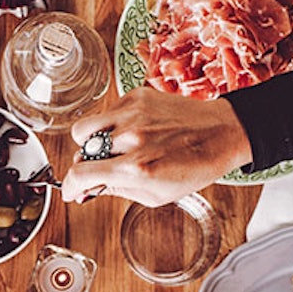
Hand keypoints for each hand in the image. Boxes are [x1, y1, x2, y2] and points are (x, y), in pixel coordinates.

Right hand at [62, 88, 251, 206]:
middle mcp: (131, 138)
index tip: (72, 190)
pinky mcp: (137, 96)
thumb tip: (87, 189)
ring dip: (92, 142)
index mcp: (135, 169)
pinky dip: (111, 125)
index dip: (70, 187)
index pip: (80, 175)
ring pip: (85, 129)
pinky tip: (131, 131)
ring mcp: (133, 114)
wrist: (221, 132)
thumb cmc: (194, 167)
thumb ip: (117, 190)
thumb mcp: (155, 195)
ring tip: (110, 148)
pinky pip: (106, 112)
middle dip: (88, 165)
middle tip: (104, 169)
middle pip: (81, 152)